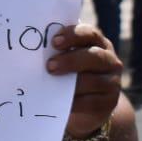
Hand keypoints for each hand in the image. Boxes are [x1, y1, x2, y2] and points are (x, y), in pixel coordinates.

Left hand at [47, 24, 122, 139]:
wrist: (84, 106)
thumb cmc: (69, 75)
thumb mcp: (65, 61)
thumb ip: (56, 53)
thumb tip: (29, 51)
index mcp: (97, 43)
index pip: (90, 34)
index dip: (73, 36)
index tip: (54, 42)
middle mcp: (109, 60)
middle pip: (95, 56)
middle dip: (71, 60)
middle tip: (49, 66)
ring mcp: (112, 81)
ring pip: (95, 81)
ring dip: (73, 83)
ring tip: (54, 84)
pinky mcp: (110, 102)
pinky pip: (93, 102)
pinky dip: (77, 102)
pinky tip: (63, 102)